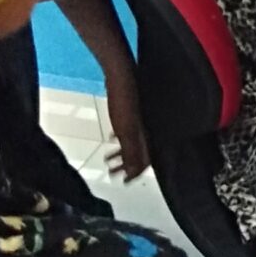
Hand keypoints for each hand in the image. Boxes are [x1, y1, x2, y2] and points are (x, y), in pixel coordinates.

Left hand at [103, 61, 151, 183]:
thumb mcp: (126, 131)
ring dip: (121, 153)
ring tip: (108, 158)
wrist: (120, 74)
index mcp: (147, 135)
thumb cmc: (123, 101)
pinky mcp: (132, 111)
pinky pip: (128, 131)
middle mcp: (146, 129)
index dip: (135, 173)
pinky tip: (112, 138)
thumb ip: (131, 152)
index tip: (124, 182)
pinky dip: (121, 140)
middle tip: (112, 172)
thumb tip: (134, 173)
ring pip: (133, 142)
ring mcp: (139, 120)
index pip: (146, 161)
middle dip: (126, 166)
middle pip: (139, 154)